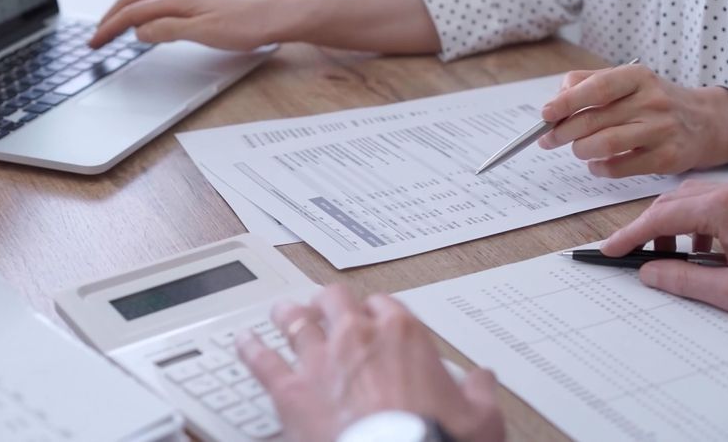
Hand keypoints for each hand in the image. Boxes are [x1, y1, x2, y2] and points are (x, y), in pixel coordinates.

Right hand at [89, 0, 296, 49]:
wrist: (274, 16)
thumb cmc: (245, 26)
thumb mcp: (203, 33)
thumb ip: (168, 30)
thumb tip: (138, 31)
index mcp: (175, 0)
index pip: (131, 12)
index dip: (108, 28)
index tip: (93, 44)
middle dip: (109, 17)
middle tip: (96, 38)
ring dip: (125, 6)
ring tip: (114, 23)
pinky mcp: (198, 0)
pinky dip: (144, 2)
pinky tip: (149, 13)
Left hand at [236, 285, 503, 441]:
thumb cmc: (434, 441)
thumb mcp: (480, 419)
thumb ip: (479, 392)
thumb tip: (483, 379)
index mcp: (403, 334)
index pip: (385, 305)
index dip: (378, 311)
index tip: (377, 317)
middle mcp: (357, 337)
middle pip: (335, 300)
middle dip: (331, 303)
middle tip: (327, 308)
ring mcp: (319, 361)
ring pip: (295, 320)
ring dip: (289, 314)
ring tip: (284, 311)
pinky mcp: (290, 391)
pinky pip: (262, 361)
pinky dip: (250, 350)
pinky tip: (243, 343)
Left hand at [537, 64, 727, 176]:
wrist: (707, 122)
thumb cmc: (656, 101)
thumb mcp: (629, 82)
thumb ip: (590, 83)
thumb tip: (556, 100)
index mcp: (638, 77)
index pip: (596, 88)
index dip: (565, 102)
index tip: (545, 114)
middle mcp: (652, 101)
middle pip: (594, 119)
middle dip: (563, 132)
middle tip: (548, 139)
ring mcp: (661, 130)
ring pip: (604, 144)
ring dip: (581, 150)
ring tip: (578, 150)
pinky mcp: (667, 157)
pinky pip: (620, 167)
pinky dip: (600, 168)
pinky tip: (597, 164)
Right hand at [602, 179, 727, 320]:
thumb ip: (684, 280)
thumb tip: (649, 273)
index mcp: (723, 208)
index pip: (659, 217)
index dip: (629, 236)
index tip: (609, 250)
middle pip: (670, 203)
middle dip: (646, 230)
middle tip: (630, 256)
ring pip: (689, 200)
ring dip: (671, 226)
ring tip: (667, 258)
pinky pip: (712, 204)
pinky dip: (695, 224)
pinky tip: (701, 251)